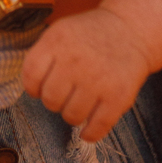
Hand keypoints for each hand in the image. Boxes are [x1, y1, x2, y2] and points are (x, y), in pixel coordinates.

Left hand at [21, 8, 150, 142]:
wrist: (130, 30)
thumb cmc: (89, 35)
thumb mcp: (60, 32)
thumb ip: (43, 56)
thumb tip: (32, 89)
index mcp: (57, 41)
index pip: (31, 75)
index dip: (33, 87)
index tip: (40, 89)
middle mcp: (76, 61)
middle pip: (50, 99)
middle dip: (54, 101)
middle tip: (64, 95)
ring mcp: (99, 80)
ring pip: (71, 116)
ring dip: (73, 115)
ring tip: (79, 104)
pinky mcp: (119, 96)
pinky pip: (97, 126)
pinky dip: (90, 133)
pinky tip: (88, 130)